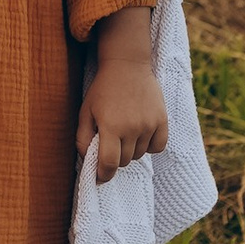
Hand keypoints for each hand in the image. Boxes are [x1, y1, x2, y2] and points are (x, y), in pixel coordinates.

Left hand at [78, 7, 167, 185]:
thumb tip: (88, 160)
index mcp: (110, 126)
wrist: (127, 66)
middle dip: (115, 158)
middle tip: (111, 143)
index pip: (109, 164)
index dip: (103, 175)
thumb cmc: (103, 89)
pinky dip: (150, 146)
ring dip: (131, 150)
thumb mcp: (85, 111)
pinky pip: (158, 147)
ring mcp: (149, 125)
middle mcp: (132, 128)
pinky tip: (141, 134)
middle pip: (125, 161)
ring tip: (125, 133)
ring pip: (140, 155)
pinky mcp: (162, 120)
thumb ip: (83, 138)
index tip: (100, 177)